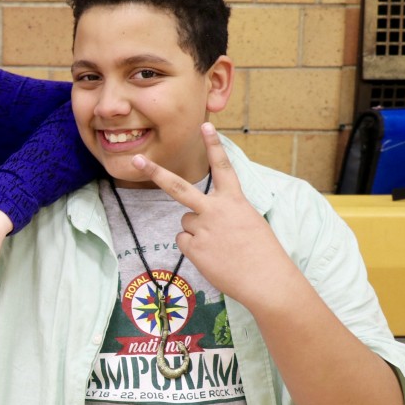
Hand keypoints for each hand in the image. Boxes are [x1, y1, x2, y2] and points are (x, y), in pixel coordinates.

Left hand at [131, 122, 293, 308]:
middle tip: (138, 159)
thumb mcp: (250, 222)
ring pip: (186, 222)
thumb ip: (225, 212)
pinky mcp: (193, 248)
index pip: (223, 166)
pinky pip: (184, 241)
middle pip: (178, 187)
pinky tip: (213, 257)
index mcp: (235, 200)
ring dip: (197, 231)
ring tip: (219, 246)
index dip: (214, 145)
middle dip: (156, 171)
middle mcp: (215, 210)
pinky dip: (194, 249)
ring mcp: (202, 228)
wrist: (266, 280)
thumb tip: (200, 218)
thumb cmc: (263, 253)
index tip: (205, 124)